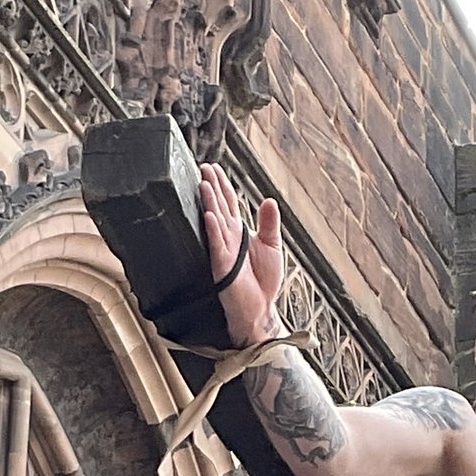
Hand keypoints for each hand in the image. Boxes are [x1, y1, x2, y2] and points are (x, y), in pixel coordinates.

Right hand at [199, 162, 284, 345]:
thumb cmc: (264, 281)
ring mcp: (223, 250)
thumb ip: (269, 224)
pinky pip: (216, 245)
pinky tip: (210, 215)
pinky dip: (213, 230)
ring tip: (203, 184)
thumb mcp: (272, 247)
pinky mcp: (222, 265)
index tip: (214, 167)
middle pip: (218, 206)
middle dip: (212, 187)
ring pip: (215, 222)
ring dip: (209, 203)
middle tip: (203, 167)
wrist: (261, 308)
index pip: (229, 203)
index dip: (222, 185)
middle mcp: (228, 238)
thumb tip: (269, 199)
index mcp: (239, 232)